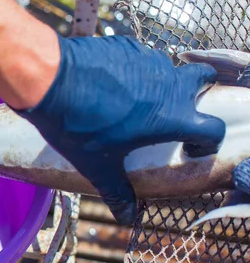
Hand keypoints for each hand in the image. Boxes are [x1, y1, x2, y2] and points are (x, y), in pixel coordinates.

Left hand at [15, 35, 225, 225]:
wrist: (50, 79)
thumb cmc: (77, 124)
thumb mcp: (98, 165)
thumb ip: (118, 191)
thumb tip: (128, 218)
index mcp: (171, 116)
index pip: (212, 129)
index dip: (207, 141)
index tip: (189, 147)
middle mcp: (168, 84)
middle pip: (202, 80)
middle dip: (196, 93)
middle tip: (174, 110)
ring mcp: (148, 59)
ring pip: (167, 69)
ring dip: (159, 84)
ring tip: (133, 101)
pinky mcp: (126, 45)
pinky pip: (140, 58)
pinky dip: (133, 71)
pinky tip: (109, 84)